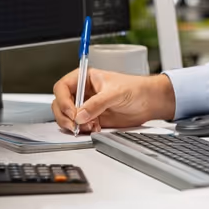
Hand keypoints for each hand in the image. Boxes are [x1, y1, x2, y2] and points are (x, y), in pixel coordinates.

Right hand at [51, 69, 175, 132]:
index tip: (71, 111)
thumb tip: (80, 115)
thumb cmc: (135, 89)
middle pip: (60, 104)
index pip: (62, 87)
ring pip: (67, 117)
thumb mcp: (115, 93)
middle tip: (75, 124)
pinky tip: (96, 128)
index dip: (63, 100)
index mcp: (85, 78)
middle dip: (65, 116)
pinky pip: (79, 126)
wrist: (149, 102)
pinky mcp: (92, 119)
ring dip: (74, 125)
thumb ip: (97, 103)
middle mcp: (83, 92)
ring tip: (90, 126)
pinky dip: (83, 130)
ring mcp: (86, 106)